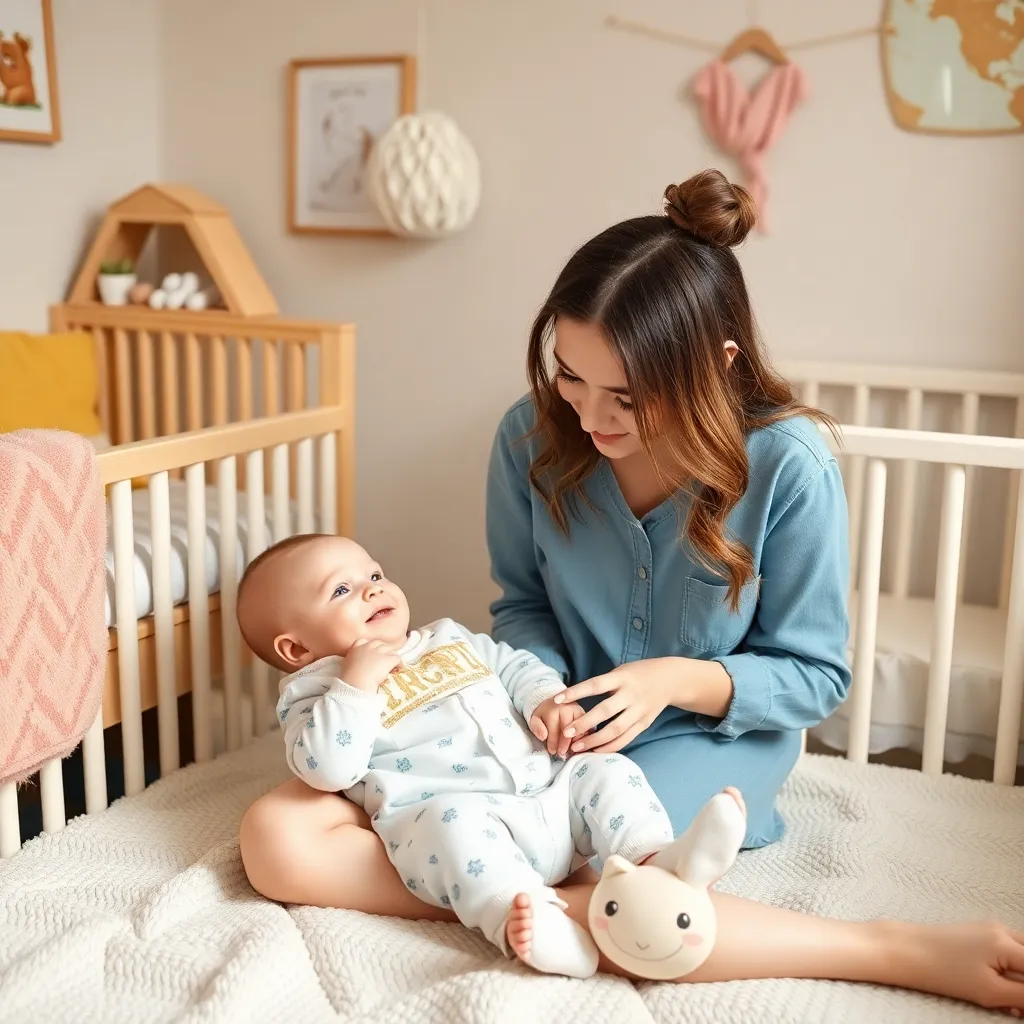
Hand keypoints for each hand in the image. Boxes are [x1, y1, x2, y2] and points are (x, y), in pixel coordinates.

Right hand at [343, 639, 400, 692]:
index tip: (371, 652)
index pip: (363, 640)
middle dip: (382, 649)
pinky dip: (398, 663)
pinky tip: (398, 669)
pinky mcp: (388, 659)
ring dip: (391, 656)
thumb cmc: (349, 678)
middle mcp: (368, 647)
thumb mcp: (346, 665)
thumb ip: (352, 661)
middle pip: (379, 643)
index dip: (369, 646)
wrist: (356, 683)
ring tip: (392, 665)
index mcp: (357, 648)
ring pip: (390, 649)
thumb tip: (356, 665)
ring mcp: (379, 652)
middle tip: (383, 659)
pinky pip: (397, 658)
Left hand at [529, 695, 583, 757]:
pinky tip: (577, 746)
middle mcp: (569, 706)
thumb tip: (543, 736)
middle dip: (564, 744)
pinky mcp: (586, 716)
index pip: (555, 727)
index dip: (553, 742)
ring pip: (580, 729)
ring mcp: (580, 710)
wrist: (554, 704)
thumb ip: (536, 727)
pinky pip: (588, 729)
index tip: (552, 751)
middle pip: (569, 728)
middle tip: (561, 753)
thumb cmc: (545, 714)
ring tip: (569, 751)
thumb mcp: (535, 719)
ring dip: (575, 743)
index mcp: (555, 707)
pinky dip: (583, 739)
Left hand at [553, 661, 675, 754]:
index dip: (576, 692)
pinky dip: (610, 747)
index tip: (557, 700)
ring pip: (616, 729)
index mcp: (621, 678)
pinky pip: (626, 738)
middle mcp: (630, 695)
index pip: (595, 685)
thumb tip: (576, 698)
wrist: (670, 679)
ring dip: (595, 741)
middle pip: (605, 711)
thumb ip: (603, 684)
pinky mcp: (645, 724)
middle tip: (566, 732)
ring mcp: (639, 711)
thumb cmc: (637, 674)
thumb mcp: (620, 671)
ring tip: (577, 747)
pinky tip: (596, 751)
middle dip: (584, 723)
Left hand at [890, 920, 1023, 1013]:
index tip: (1020, 1002)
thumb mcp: (990, 992)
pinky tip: (1001, 987)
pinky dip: (1012, 969)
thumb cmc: (942, 971)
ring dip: (1022, 975)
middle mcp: (1001, 930)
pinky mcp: (977, 933)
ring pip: (1022, 953)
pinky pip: (1008, 950)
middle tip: (1017, 1002)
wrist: (904, 950)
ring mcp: (988, 929)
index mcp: (1006, 944)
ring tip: (1011, 1000)